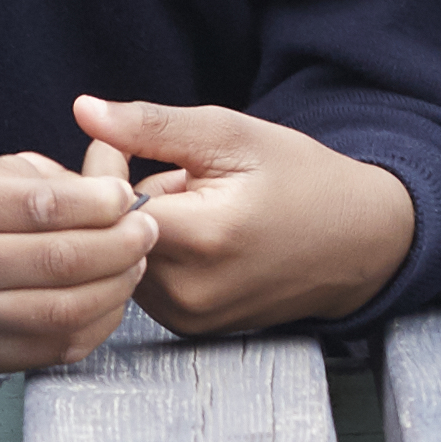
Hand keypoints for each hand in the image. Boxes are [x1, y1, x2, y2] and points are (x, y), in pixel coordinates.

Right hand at [0, 152, 152, 367]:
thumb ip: (40, 179)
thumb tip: (113, 186)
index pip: (44, 206)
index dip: (101, 201)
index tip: (127, 195)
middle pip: (62, 260)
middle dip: (122, 242)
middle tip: (147, 228)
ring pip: (67, 309)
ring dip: (118, 285)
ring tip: (134, 261)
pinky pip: (58, 346)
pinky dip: (97, 322)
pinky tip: (108, 297)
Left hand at [74, 93, 413, 335]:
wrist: (357, 241)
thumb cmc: (300, 178)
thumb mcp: (231, 135)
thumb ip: (151, 125)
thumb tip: (82, 111)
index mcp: (199, 239)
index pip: (102, 206)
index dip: (101, 169)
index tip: (119, 146)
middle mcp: (188, 292)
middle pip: (106, 239)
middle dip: (119, 201)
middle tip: (169, 174)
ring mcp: (189, 318)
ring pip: (119, 264)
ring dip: (136, 231)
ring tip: (191, 208)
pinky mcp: (190, 330)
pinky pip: (142, 286)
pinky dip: (154, 257)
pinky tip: (195, 238)